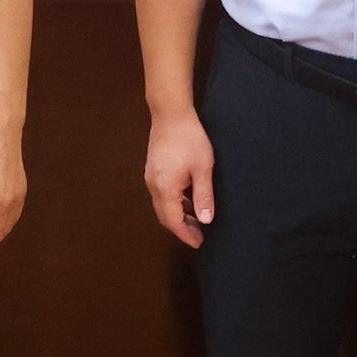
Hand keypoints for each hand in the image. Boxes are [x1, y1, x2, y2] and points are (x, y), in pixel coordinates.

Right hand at [141, 107, 216, 246]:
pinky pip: (161, 194)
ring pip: (162, 205)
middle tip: (199, 234)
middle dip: (182, 228)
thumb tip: (206, 219)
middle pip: (165, 216)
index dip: (186, 234)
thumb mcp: (203, 169)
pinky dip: (174, 202)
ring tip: (197, 217)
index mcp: (165, 188)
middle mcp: (153, 185)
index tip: (198, 242)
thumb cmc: (189, 138)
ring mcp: (151, 177)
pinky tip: (188, 199)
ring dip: (178, 215)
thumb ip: (204, 196)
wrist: (171, 113)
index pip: (173, 221)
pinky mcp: (153, 169)